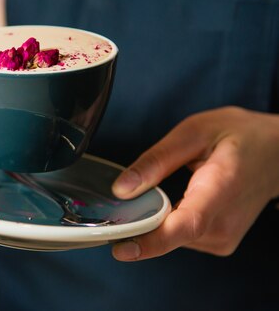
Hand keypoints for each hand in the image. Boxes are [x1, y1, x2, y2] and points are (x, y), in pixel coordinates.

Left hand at [111, 106, 278, 260]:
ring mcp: (225, 236)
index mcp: (221, 187)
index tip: (121, 249)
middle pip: (171, 234)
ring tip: (162, 190)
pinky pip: (179, 236)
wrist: (276, 153)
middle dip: (137, 224)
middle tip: (118, 205)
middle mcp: (226, 221)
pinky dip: (166, 222)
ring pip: (171, 236)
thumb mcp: (194, 132)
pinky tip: (173, 201)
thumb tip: (121, 189)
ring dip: (153, 219)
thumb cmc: (237, 137)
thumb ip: (157, 160)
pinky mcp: (219, 242)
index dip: (152, 241)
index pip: (186, 224)